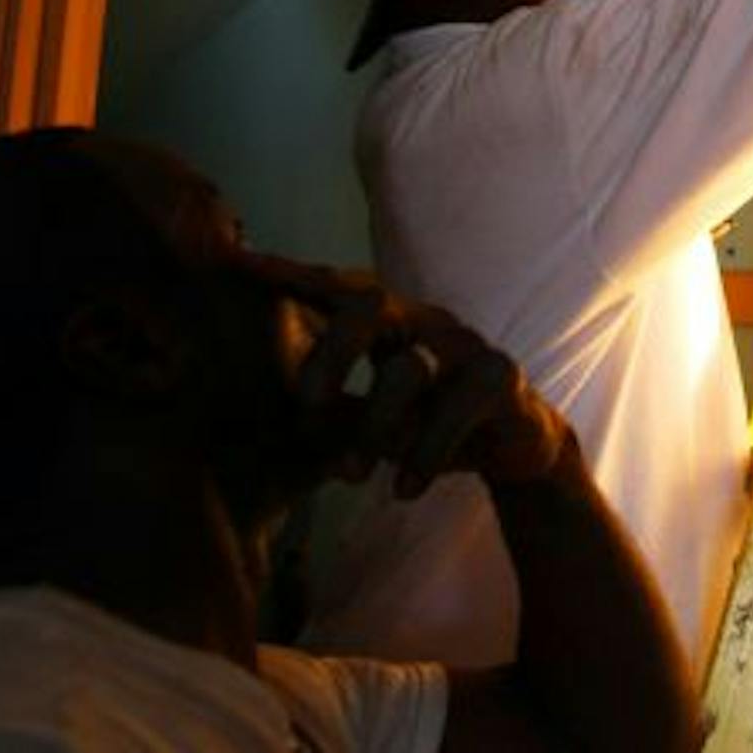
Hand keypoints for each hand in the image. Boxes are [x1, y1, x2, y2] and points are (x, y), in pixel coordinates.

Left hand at [252, 260, 569, 497]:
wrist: (515, 447)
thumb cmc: (427, 422)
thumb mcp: (369, 414)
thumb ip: (326, 405)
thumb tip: (265, 407)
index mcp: (387, 319)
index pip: (332, 288)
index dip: (288, 274)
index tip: (237, 262)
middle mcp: (423, 319)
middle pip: (369, 305)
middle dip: (329, 352)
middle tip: (304, 405)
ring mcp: (464, 344)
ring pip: (407, 369)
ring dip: (373, 427)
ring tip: (350, 476)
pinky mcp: (499, 378)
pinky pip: (454, 409)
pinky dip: (424, 454)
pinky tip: (405, 490)